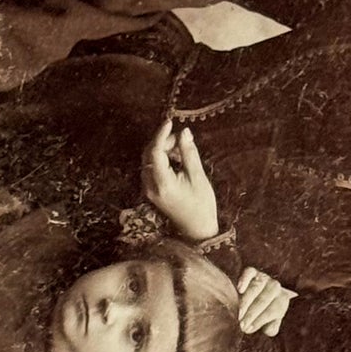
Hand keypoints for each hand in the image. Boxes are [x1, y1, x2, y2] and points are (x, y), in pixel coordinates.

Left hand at [140, 120, 218, 242]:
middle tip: (181, 138)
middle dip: (163, 141)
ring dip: (162, 150)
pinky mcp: (151, 190)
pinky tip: (176, 160)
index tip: (170, 122)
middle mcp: (150, 186)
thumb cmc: (201, 204)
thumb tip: (184, 132)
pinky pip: (151, 168)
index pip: (155, 151)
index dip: (161, 135)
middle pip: (148, 154)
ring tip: (181, 150)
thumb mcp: (198, 176)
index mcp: (162, 183)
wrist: (197, 229)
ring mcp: (149, 189)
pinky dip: (161, 159)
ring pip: (148, 160)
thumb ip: (189, 153)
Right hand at [236, 267, 296, 336]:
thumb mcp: (270, 323)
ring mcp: (264, 278)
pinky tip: (239, 289)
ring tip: (239, 313)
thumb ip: (272, 328)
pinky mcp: (253, 272)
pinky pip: (249, 273)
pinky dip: (245, 280)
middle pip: (264, 299)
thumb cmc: (263, 313)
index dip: (260, 320)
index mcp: (282, 300)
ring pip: (255, 288)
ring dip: (246, 301)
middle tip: (241, 324)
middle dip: (252, 313)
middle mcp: (275, 287)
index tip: (248, 329)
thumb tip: (269, 329)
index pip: (273, 310)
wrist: (258, 295)